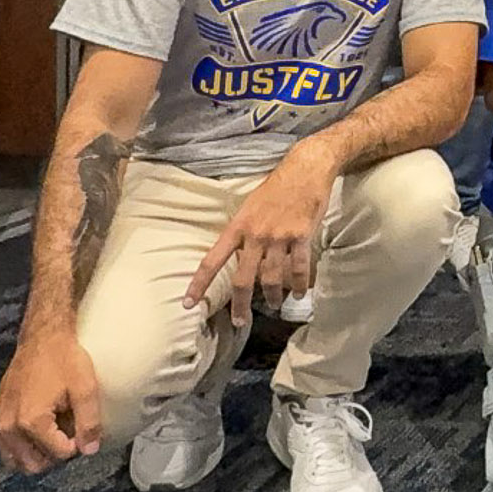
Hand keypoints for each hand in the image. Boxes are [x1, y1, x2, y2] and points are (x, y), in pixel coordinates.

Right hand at [0, 329, 102, 473]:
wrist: (42, 338)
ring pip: (17, 461)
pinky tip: (36, 430)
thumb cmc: (65, 359)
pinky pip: (5, 448)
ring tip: (52, 432)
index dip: (76, 444)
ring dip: (36, 454)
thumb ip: (90, 423)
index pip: (59, 454)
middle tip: (67, 433)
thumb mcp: (86, 388)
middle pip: (34, 464)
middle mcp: (8, 427)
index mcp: (30, 421)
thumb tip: (90, 450)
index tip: (80, 427)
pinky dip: (21, 446)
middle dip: (54, 455)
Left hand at [184, 143, 335, 327]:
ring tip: (274, 304)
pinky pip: (299, 268)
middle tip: (239, 322)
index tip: (187, 303)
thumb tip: (239, 257)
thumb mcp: (249, 207)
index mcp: (238, 227)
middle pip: (243, 279)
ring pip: (272, 278)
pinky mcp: (301, 236)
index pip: (212, 260)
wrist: (305, 169)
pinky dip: (299, 285)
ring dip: (272, 297)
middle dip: (240, 305)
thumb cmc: (276, 187)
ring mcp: (279, 236)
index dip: (199, 284)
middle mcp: (255, 234)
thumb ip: (244, 232)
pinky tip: (299, 293)